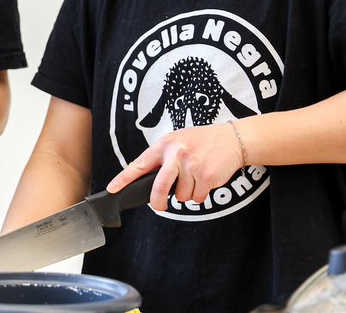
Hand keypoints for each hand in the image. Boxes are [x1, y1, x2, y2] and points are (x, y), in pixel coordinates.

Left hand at [106, 123, 243, 211]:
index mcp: (165, 145)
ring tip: (196, 177)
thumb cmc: (203, 141)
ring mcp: (192, 166)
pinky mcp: (206, 176)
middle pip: (159, 188)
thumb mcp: (179, 141)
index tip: (112, 189)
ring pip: (181, 196)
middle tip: (160, 206)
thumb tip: (150, 181)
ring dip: (187, 193)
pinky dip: (201, 194)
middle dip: (158, 201)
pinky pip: (197, 197)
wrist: (233, 139)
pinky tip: (206, 180)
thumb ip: (164, 157)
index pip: (139, 164)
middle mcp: (176, 154)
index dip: (123, 178)